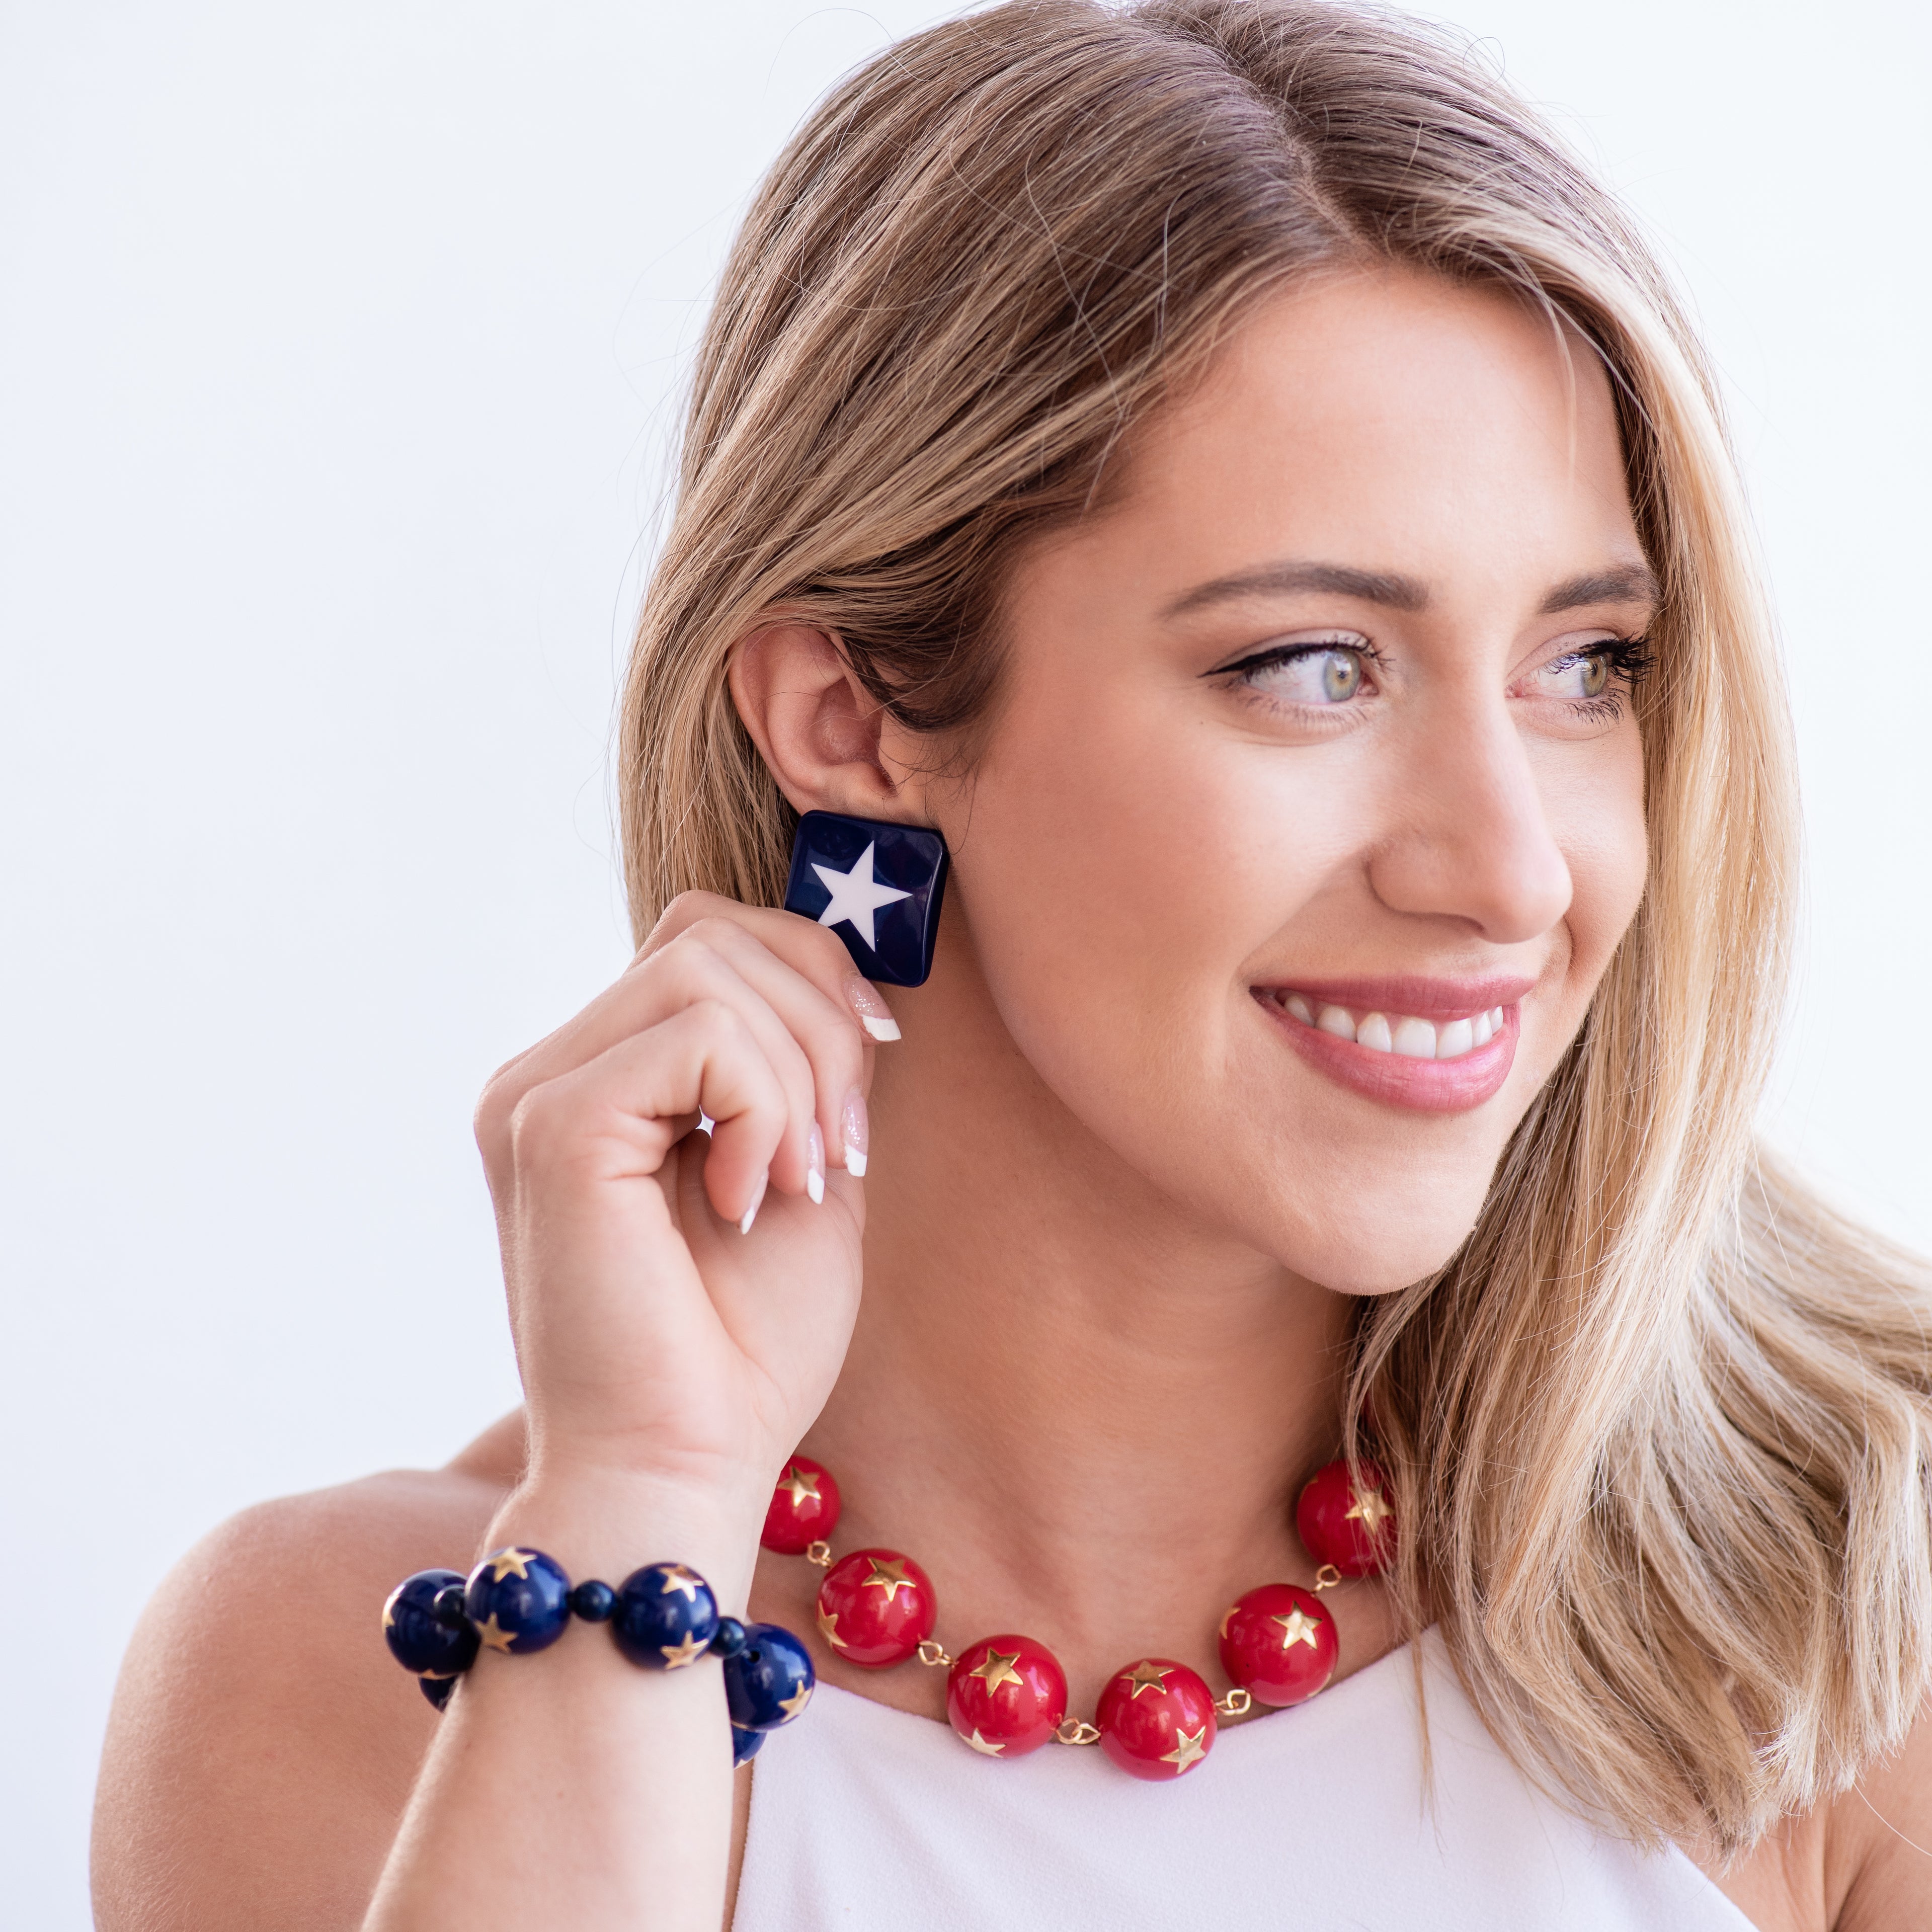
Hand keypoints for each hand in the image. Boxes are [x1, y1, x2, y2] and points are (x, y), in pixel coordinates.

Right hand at [474, 893, 893, 1516]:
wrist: (684, 1467)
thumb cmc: (745, 1346)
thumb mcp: (803, 1170)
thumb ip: (804, 1068)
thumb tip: (846, 976)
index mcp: (601, 1077)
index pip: (707, 936)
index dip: (810, 979)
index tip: (862, 1097)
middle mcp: (551, 1071)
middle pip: (710, 930)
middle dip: (819, 1021)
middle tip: (841, 1150)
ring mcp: (538, 1092)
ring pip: (706, 966)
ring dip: (798, 1069)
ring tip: (799, 1178)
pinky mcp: (552, 1125)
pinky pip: (699, 1035)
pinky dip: (763, 1108)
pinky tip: (750, 1198)